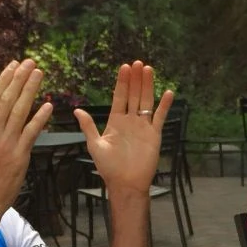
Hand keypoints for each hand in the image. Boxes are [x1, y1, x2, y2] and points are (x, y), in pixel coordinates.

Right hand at [0, 59, 52, 216]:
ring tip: (39, 74)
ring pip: (19, 110)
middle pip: (7, 98)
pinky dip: (39, 118)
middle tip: (31, 62)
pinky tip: (48, 106)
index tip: (15, 64)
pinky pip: (31, 132)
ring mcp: (6, 141)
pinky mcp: (19, 153)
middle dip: (19, 78)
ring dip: (30, 90)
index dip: (5, 78)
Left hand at [73, 62, 173, 192]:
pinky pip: (160, 117)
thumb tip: (77, 111)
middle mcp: (130, 121)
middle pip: (134, 95)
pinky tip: (168, 93)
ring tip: (149, 70)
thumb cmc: (108, 167)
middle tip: (137, 63)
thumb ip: (88, 127)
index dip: (122, 82)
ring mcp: (143, 126)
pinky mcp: (154, 135)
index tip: (124, 67)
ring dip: (148, 86)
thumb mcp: (95, 145)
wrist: (125, 183)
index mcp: (115, 121)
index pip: (120, 97)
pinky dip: (165, 106)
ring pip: (146, 101)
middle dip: (135, 79)